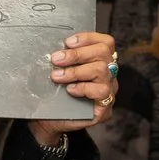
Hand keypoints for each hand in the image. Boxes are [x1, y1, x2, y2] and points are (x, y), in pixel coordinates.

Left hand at [34, 31, 117, 146]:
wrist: (49, 120)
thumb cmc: (54, 93)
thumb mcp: (58, 72)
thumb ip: (62, 59)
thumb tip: (54, 47)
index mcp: (100, 61)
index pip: (105, 42)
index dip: (88, 38)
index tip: (67, 42)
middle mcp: (108, 74)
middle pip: (103, 53)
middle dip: (77, 54)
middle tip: (56, 59)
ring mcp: (109, 90)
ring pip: (103, 71)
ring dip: (76, 71)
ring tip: (57, 77)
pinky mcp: (105, 107)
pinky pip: (102, 92)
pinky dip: (83, 88)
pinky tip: (70, 90)